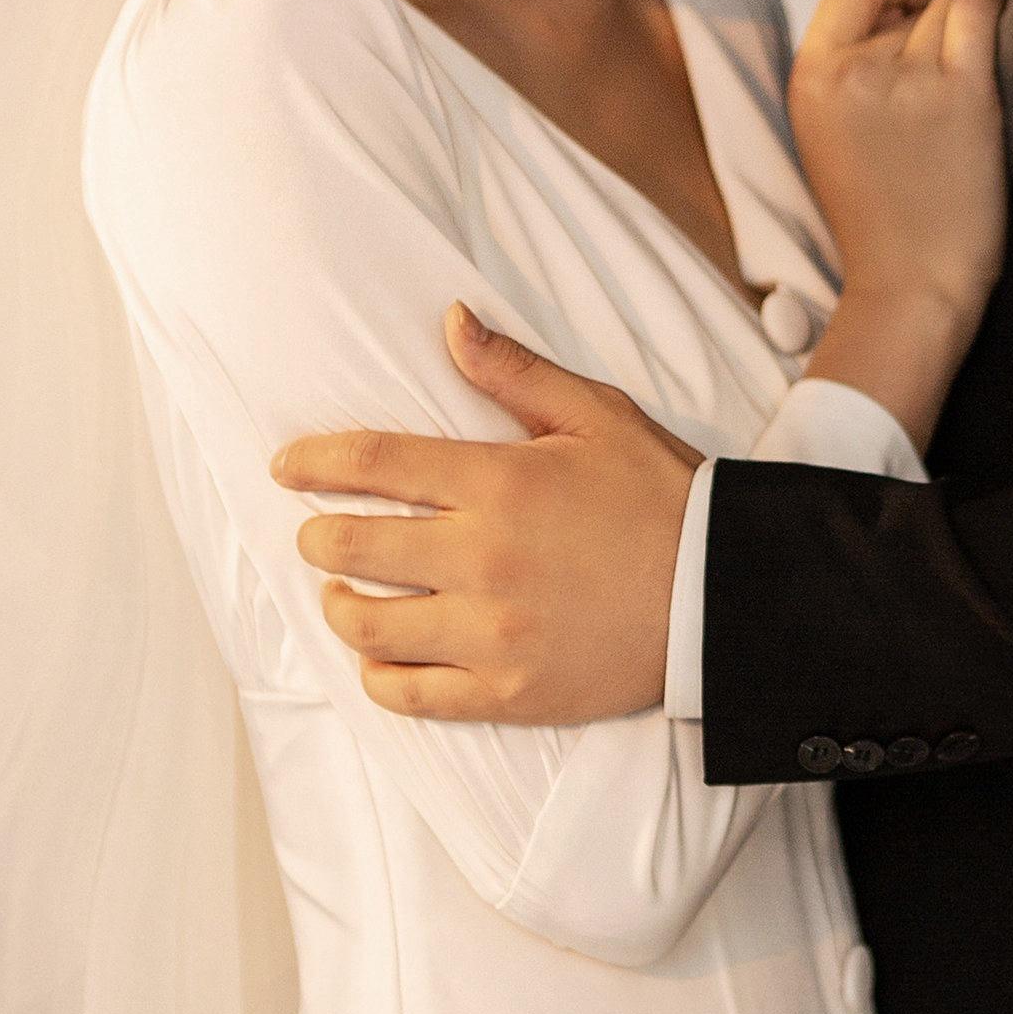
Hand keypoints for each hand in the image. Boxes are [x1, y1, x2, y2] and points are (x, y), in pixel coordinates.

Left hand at [274, 311, 696, 720]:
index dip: (315, 462)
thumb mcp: (597, 416)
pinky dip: (378, 675)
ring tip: (343, 594)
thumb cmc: (662, 497)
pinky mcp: (508, 692)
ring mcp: (492, 633)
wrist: (726, 595)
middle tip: (319, 533)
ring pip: (368, 625)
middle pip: (351, 545)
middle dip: (319, 536)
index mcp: (500, 483)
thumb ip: (515, 372)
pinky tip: (380, 655)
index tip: (286, 467)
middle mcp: (483, 559)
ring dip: (339, 605)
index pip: (373, 464)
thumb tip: (450, 320)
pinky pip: (409, 693)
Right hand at [786, 0, 1006, 446]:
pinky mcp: (963, 93)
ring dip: (966, 30)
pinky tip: (1002, 31)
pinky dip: (996, 9)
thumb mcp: (828, 134)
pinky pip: (981, 12)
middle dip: (929, 27)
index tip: (908, 13)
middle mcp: (854, 70)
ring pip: (949, 6)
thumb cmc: (881, 221)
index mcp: (811, 80)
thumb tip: (903, 9)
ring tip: (964, 85)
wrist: (912, 285)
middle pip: (908, 2)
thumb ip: (848, 70)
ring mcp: (909, 79)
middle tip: (940, 79)